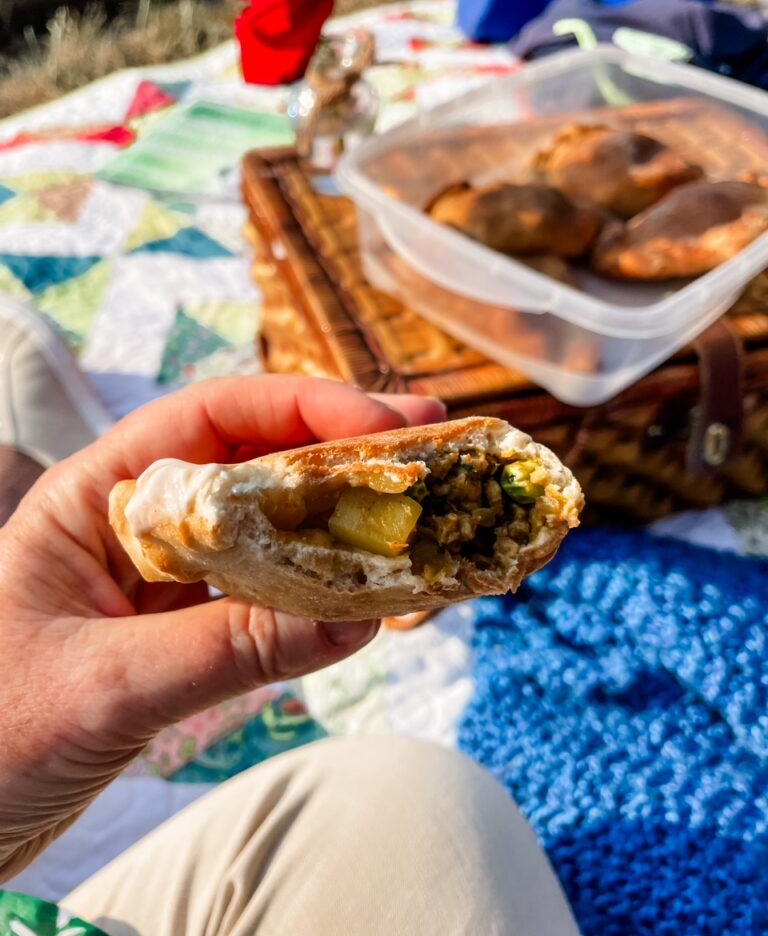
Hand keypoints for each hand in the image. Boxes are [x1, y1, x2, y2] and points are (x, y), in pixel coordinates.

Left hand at [0, 375, 444, 879]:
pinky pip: (267, 596)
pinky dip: (323, 592)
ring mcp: (164, 579)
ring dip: (344, 524)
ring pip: (269, 530)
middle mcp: (136, 523)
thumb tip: (359, 617)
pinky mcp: (184, 632)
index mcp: (95, 496)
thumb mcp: (107, 686)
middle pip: (254, 462)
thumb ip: (228, 650)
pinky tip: (375, 592)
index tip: (384, 422)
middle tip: (432, 454)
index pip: (210, 417)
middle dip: (344, 455)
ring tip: (422, 521)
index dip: (303, 408)